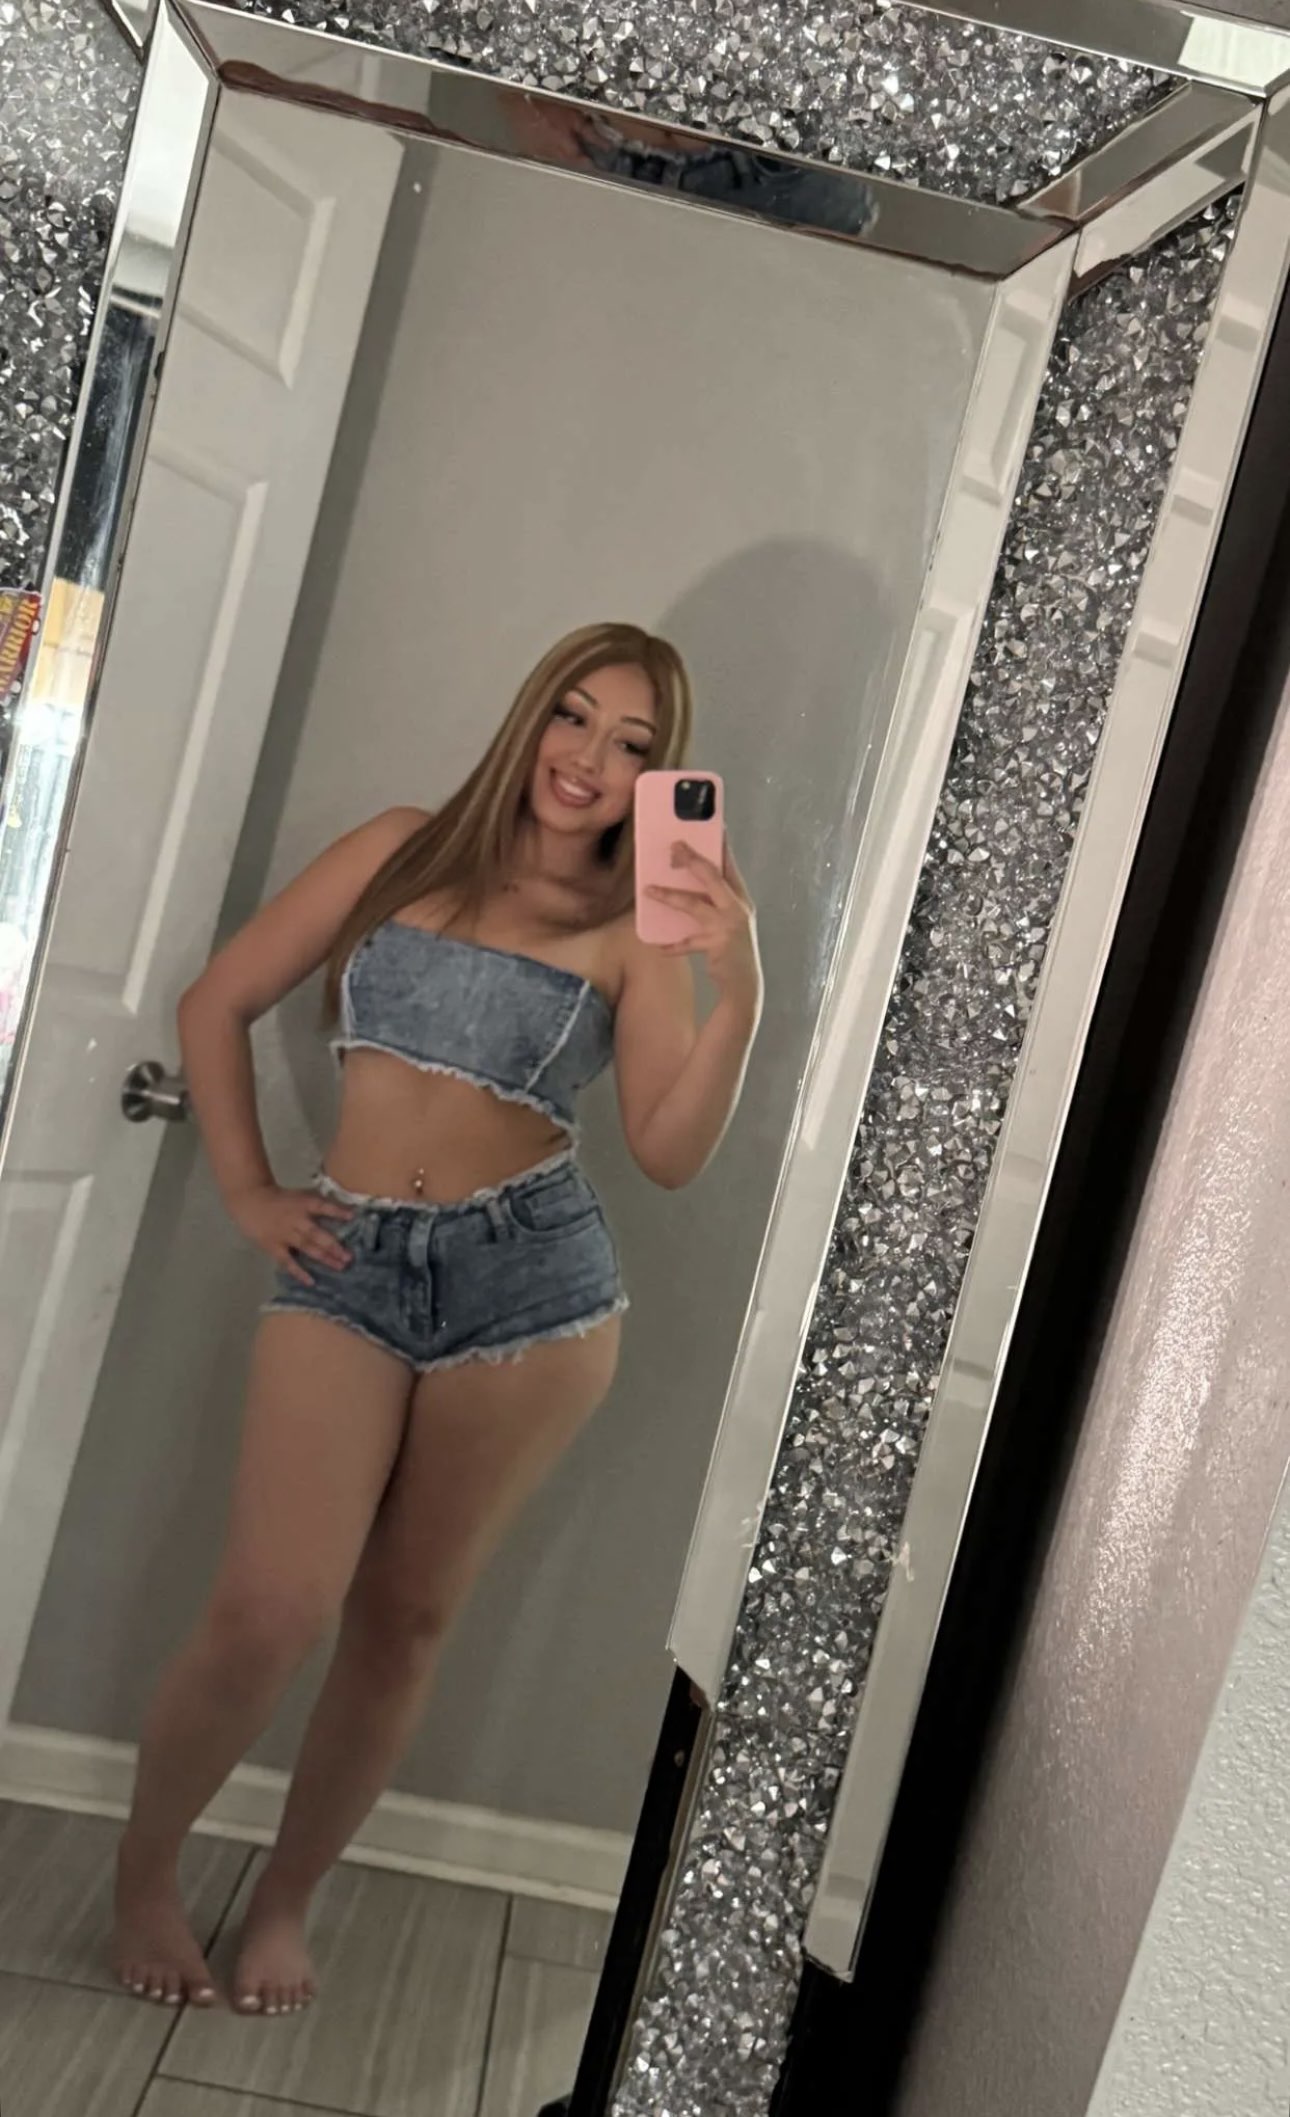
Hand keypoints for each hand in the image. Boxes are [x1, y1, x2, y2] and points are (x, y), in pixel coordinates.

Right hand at [228, 1183, 352, 1284]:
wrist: (250, 1200)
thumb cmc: (280, 1199)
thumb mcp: (300, 1196)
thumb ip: (317, 1205)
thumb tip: (345, 1211)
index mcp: (303, 1204)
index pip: (322, 1206)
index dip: (337, 1211)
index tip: (353, 1216)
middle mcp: (295, 1219)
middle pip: (316, 1233)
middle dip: (333, 1245)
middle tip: (349, 1256)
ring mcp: (284, 1234)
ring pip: (306, 1247)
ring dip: (324, 1257)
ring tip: (340, 1266)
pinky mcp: (274, 1246)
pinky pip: (288, 1261)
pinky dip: (299, 1272)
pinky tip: (311, 1281)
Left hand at [646, 838, 762, 1014]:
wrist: (745, 983)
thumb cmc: (734, 947)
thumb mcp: (729, 919)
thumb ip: (714, 900)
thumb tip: (684, 883)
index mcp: (740, 897)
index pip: (729, 864)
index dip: (721, 843)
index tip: (712, 824)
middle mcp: (736, 907)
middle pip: (712, 875)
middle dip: (691, 859)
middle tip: (674, 846)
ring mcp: (727, 925)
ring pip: (693, 904)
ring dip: (669, 895)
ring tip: (648, 890)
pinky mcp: (716, 944)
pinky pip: (687, 941)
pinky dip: (672, 944)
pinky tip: (657, 944)